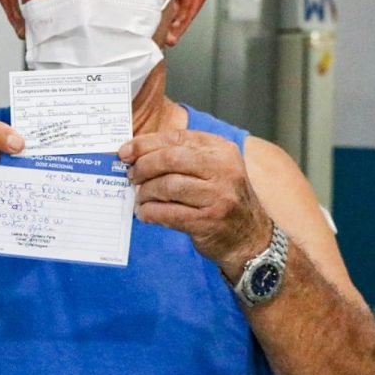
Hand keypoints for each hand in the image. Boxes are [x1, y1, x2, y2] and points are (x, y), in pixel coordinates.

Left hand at [119, 129, 271, 277]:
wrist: (249, 236)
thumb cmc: (222, 198)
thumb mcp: (213, 169)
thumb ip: (182, 157)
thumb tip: (136, 153)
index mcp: (221, 150)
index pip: (177, 138)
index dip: (146, 143)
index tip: (126, 152)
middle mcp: (223, 169)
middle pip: (170, 159)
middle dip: (143, 167)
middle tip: (131, 176)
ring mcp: (218, 196)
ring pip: (167, 186)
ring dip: (145, 192)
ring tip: (139, 197)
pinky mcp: (208, 221)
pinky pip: (169, 213)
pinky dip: (150, 212)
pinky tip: (145, 213)